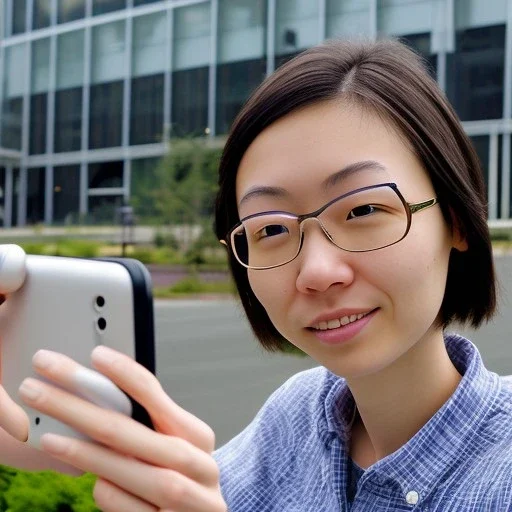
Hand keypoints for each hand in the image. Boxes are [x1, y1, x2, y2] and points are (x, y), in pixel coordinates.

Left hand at [18, 347, 226, 511]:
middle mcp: (198, 466)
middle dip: (77, 408)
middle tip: (39, 389)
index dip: (124, 373)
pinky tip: (98, 483)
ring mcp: (185, 500)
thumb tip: (97, 397)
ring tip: (49, 438)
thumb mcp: (175, 445)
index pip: (156, 396)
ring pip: (126, 470)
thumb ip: (148, 426)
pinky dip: (105, 492)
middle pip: (128, 432)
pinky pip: (122, 505)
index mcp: (197, 436)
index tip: (96, 355)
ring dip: (83, 453)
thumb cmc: (184, 476)